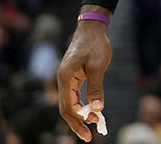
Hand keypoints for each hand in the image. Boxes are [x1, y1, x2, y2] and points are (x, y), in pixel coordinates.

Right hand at [56, 19, 112, 141]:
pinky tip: (90, 112)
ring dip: (79, 116)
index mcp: (65, 77)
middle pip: (66, 108)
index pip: (68, 106)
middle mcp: (62, 80)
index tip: (91, 127)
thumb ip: (96, 87)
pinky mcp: (73, 76)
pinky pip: (74, 96)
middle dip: (76, 123)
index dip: (78, 119)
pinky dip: (81, 106)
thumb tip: (97, 109)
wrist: (92, 28)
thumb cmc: (95, 44)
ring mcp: (66, 78)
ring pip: (69, 103)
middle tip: (87, 137)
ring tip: (92, 126)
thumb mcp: (98, 66)